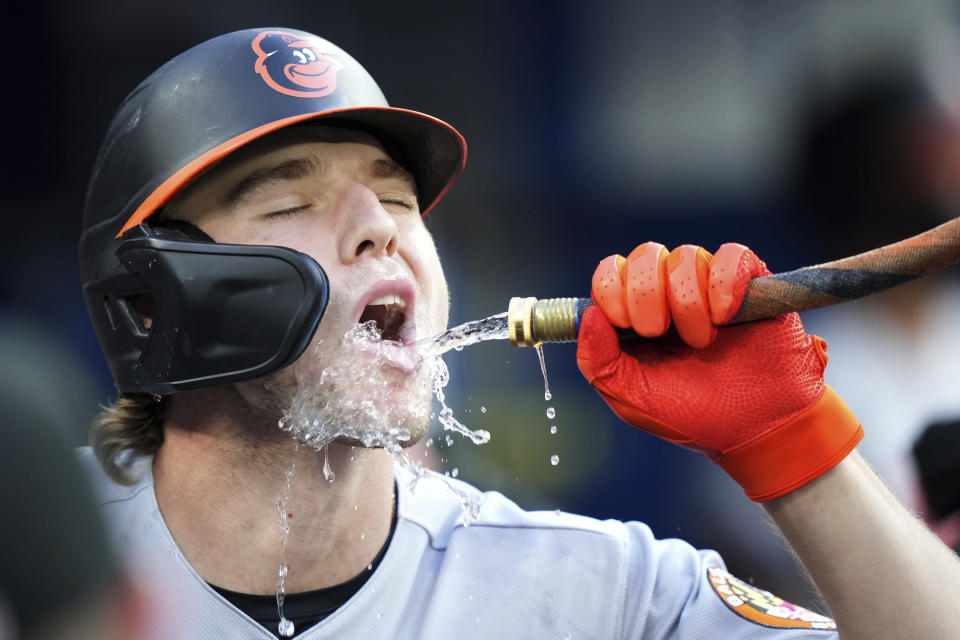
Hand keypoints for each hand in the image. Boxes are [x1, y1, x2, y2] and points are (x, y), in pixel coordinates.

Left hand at [576, 242, 862, 500]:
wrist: (758, 429)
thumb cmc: (693, 415)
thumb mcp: (632, 399)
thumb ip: (598, 362)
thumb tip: (588, 314)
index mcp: (635, 316)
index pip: (610, 273)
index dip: (612, 290)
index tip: (626, 324)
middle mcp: (669, 293)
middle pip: (645, 255)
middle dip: (648, 295)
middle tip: (662, 333)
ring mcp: (709, 285)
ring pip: (686, 256)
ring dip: (689, 303)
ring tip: (704, 341)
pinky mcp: (749, 283)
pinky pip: (732, 255)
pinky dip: (724, 283)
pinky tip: (727, 316)